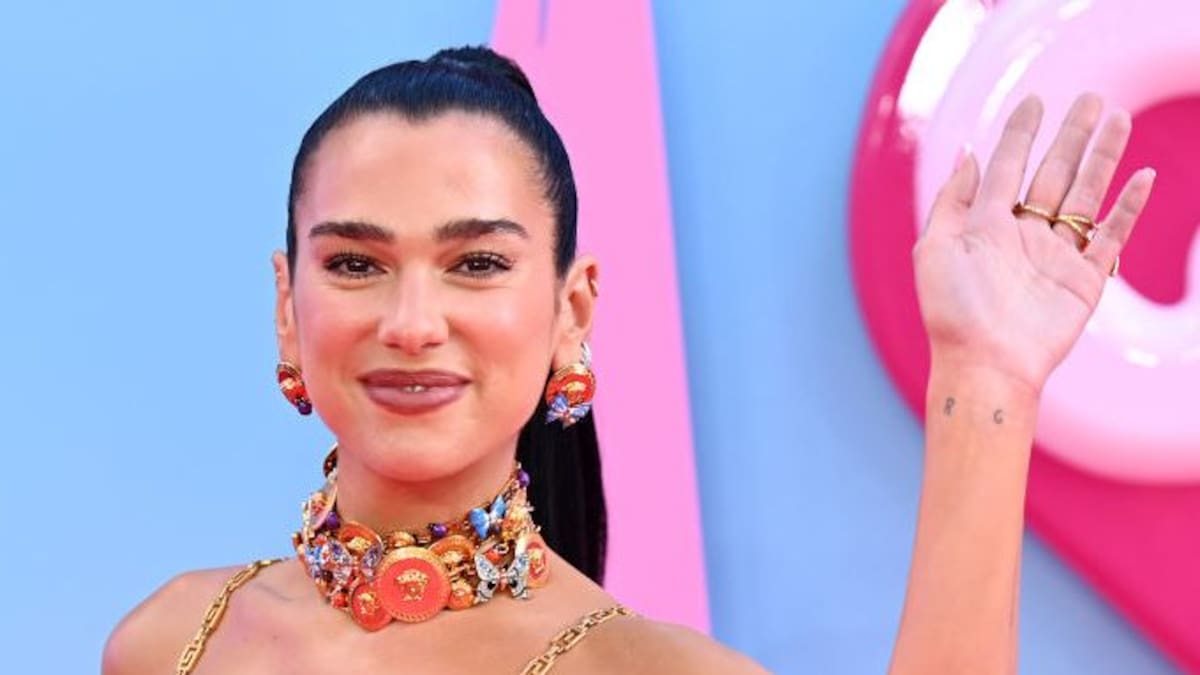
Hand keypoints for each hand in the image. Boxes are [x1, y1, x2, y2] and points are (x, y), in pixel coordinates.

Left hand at [914, 93, 1155, 393]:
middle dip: (1070, 136)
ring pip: (1085, 195)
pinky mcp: (1084, 280)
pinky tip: (1143, 177)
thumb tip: (968, 149)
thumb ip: (954, 197)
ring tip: (1117, 119)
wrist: (984, 363)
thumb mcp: (936, 246)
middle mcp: (1023, 236)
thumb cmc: (952, 309)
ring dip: (1102, 157)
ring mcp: (1056, 256)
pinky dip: (1128, 208)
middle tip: (1090, 97)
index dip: (1020, 134)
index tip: (1034, 100)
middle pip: (1053, 174)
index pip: (1006, 167)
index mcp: (985, 225)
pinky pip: (1111, 236)